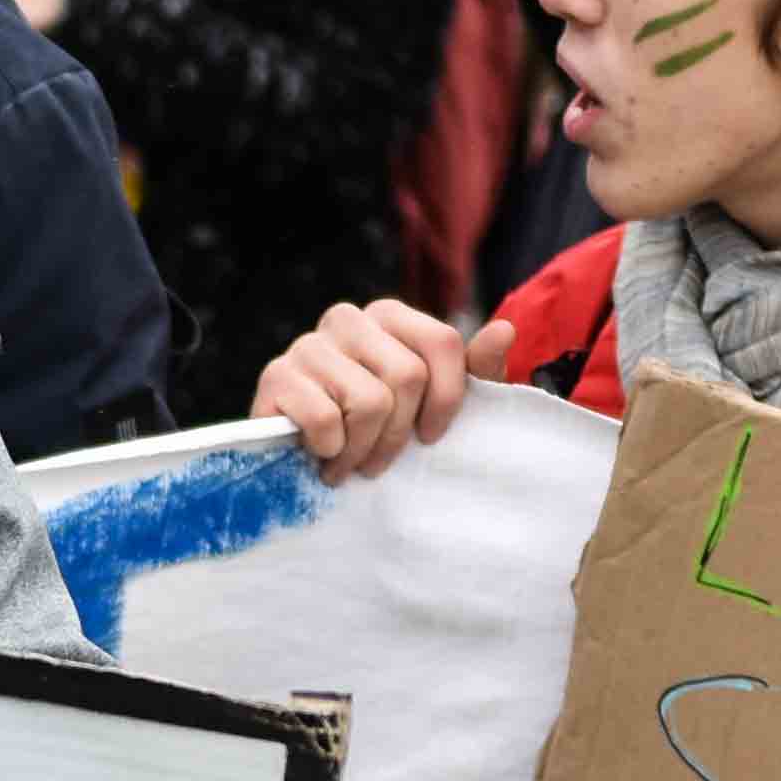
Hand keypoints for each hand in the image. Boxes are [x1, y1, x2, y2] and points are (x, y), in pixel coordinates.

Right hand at [252, 298, 486, 479]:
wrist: (294, 456)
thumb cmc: (371, 428)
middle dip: (398, 435)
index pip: (442, 343)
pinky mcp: (275, 376)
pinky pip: (325, 420)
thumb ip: (472, 371)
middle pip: (407, 377)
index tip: (432, 438)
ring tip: (350, 464)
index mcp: (389, 315)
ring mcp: (308, 344)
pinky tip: (321, 454)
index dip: (447, 399)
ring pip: (369, 401)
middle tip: (380, 463)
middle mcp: (347, 318)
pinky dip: (329, 450)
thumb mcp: (432, 403)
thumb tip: (504, 329)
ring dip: (362, 450)